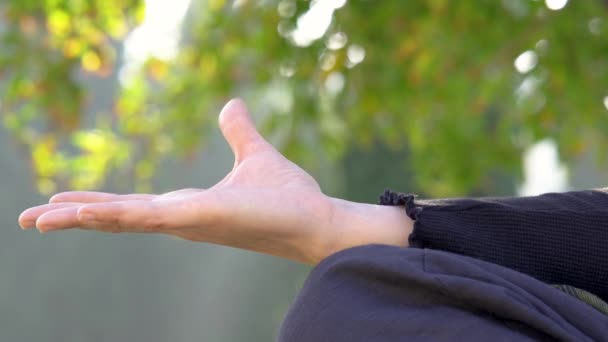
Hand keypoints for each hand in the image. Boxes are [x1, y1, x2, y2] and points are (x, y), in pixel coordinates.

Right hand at [19, 99, 412, 263]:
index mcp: (187, 206)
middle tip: (30, 219)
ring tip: (37, 219)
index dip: (98, 202)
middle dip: (73, 217)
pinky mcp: (200, 218)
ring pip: (122, 220)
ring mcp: (188, 222)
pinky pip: (147, 218)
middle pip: (116, 216)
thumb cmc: (288, 196)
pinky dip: (112, 215)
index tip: (65, 200)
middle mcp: (181, 219)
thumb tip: (230, 104)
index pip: (132, 205)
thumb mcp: (253, 154)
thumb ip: (238, 130)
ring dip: (79, 218)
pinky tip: (81, 211)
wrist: (317, 218)